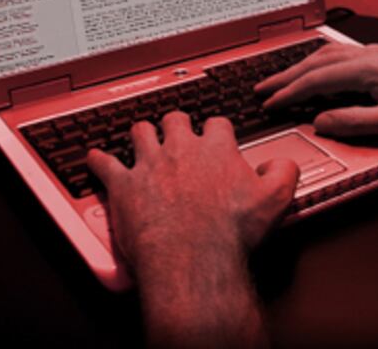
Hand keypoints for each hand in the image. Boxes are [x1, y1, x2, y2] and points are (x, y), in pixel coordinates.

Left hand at [88, 112, 297, 346]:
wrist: (193, 257)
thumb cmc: (230, 232)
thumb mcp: (275, 200)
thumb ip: (283, 172)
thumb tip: (280, 163)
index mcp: (216, 149)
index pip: (217, 124)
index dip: (217, 129)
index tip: (216, 136)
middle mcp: (180, 149)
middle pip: (175, 120)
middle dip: (177, 124)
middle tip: (178, 132)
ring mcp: (149, 165)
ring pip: (140, 132)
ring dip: (142, 134)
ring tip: (142, 136)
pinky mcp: (124, 186)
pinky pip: (104, 164)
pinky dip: (98, 161)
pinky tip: (94, 158)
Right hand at [255, 42, 377, 137]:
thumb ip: (354, 122)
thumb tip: (321, 122)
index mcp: (367, 69)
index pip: (316, 79)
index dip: (289, 91)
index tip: (269, 102)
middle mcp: (368, 55)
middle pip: (315, 62)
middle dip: (286, 75)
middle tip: (262, 86)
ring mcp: (376, 54)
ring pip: (327, 56)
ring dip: (301, 67)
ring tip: (282, 79)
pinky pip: (341, 56)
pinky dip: (319, 63)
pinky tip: (319, 70)